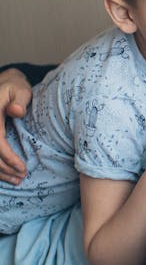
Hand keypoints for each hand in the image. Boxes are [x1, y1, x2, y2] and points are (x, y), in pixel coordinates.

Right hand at [0, 69, 32, 183]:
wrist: (3, 85)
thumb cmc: (14, 88)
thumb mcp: (20, 89)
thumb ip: (20, 99)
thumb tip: (16, 112)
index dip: (8, 157)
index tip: (23, 168)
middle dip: (5, 168)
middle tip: (22, 177)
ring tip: (17, 179)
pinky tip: (6, 174)